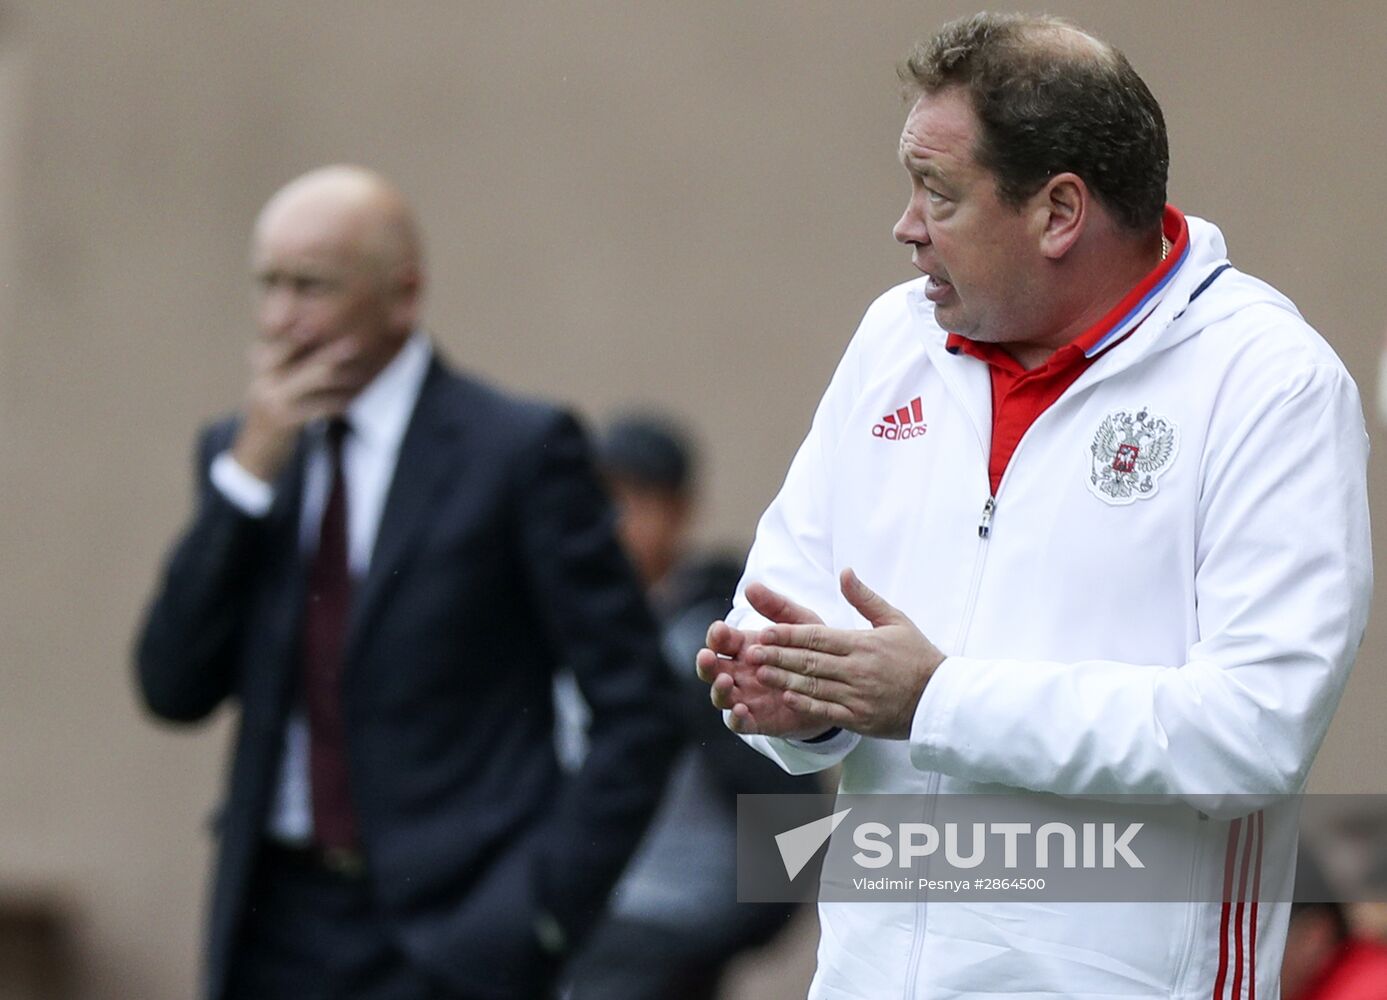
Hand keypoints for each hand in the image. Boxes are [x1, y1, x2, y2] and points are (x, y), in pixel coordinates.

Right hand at [232, 335, 361, 479]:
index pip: (285, 334)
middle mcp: (263, 375)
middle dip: (332, 347)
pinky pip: (322, 406)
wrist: (254, 452)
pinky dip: (341, 402)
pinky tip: (353, 400)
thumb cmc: (273, 411)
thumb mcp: (275, 381)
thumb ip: (291, 357)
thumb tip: (315, 332)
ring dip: (344, 376)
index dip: (307, 324)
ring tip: (363, 373)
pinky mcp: (284, 420)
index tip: (334, 317)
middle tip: (357, 341)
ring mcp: (272, 398)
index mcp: (262, 361)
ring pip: (317, 378)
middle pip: (303, 352)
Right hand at [695, 583, 834, 738]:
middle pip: (711, 669)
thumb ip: (776, 607)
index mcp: (744, 647)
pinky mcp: (758, 720)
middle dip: (705, 663)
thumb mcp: (799, 624)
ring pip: (721, 695)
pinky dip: (736, 718)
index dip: (717, 635)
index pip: (721, 640)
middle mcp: (740, 673)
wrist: (835, 687)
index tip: (720, 629)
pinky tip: (740, 710)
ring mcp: (746, 697)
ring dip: (718, 689)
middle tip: (706, 656)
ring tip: (726, 681)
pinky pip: (739, 723)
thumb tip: (751, 585)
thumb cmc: (811, 651)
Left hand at [747, 568, 943, 739]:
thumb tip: (845, 571)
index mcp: (863, 644)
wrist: (941, 698)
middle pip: (810, 661)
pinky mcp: (861, 718)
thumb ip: (865, 598)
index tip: (765, 631)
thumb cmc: (918, 656)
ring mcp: (858, 695)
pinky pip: (828, 710)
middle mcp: (858, 669)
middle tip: (751, 652)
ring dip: (784, 679)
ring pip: (814, 685)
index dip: (788, 635)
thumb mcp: (896, 620)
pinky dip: (806, 704)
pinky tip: (787, 696)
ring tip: (760, 673)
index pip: (818, 637)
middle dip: (778, 655)